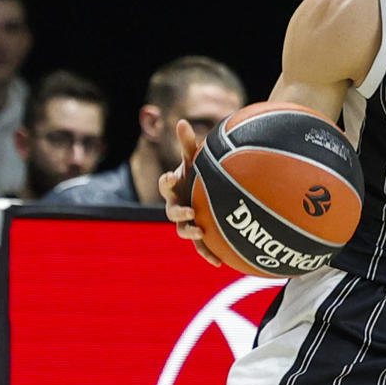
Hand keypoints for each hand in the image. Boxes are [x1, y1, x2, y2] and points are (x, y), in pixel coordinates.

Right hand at [160, 119, 220, 267]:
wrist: (205, 190)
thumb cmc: (199, 172)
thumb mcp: (195, 158)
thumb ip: (188, 143)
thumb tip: (181, 121)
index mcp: (174, 187)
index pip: (166, 184)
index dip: (166, 181)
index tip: (171, 176)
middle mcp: (177, 205)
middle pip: (172, 212)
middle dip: (179, 212)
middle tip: (190, 211)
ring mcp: (187, 222)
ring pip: (184, 231)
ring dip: (190, 233)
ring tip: (200, 232)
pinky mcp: (198, 234)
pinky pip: (201, 246)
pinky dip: (208, 254)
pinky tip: (219, 263)